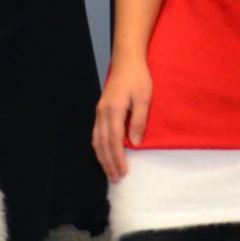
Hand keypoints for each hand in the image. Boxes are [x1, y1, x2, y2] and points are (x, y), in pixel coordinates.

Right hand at [93, 55, 151, 181]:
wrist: (126, 61)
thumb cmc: (138, 78)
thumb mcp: (143, 98)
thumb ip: (139, 120)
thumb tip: (135, 143)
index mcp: (113, 110)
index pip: (114, 141)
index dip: (118, 158)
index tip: (123, 172)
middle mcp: (102, 113)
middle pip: (102, 144)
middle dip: (108, 163)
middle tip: (115, 179)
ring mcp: (99, 112)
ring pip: (97, 141)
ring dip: (102, 158)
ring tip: (109, 172)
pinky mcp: (100, 110)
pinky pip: (96, 134)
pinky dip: (99, 148)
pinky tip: (104, 154)